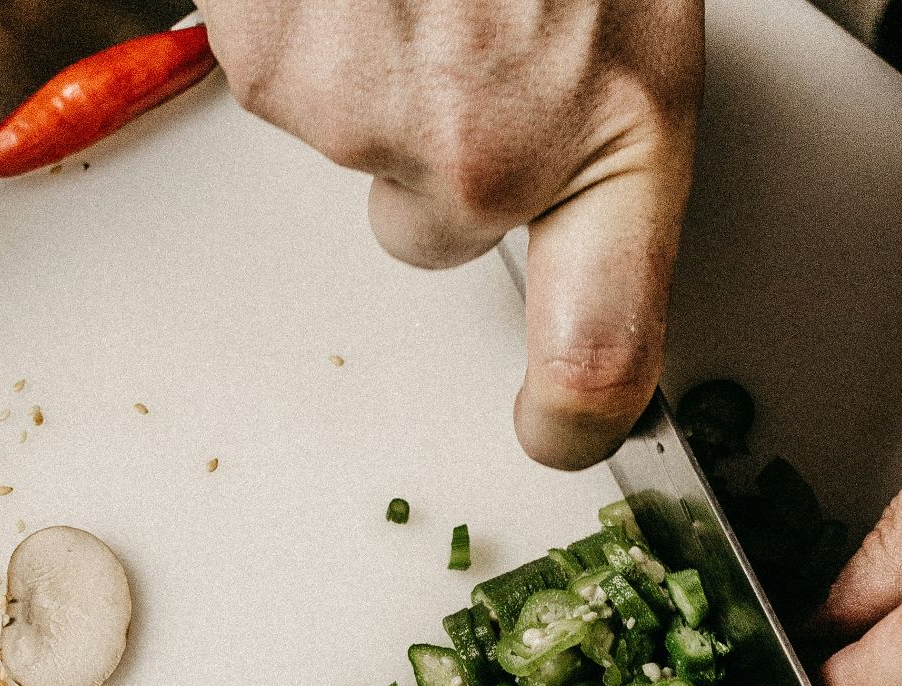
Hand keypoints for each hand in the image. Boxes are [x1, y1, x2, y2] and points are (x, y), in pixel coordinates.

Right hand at [197, 0, 702, 468]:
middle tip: (469, 39)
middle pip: (434, 233)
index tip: (560, 429)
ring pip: (356, 147)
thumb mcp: (628, 15)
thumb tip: (566, 210)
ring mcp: (370, 120)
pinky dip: (312, 29)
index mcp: (617, 134)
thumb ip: (596, 129)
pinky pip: (286, 83)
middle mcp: (489, 156)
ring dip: (379, 72)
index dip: (577, 415)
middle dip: (440, 153)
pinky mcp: (273, 72)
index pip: (605, 350)